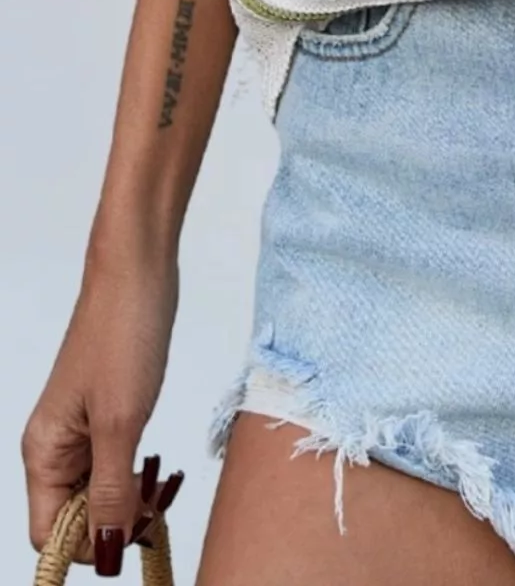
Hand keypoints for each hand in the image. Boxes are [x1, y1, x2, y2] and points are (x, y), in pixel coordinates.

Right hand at [23, 244, 181, 572]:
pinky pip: (116, 463)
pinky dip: (138, 473)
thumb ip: (112, 491)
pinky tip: (160, 467)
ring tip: (162, 483)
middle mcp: (56, 447)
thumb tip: (106, 551)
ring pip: (100, 491)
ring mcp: (82, 429)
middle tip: (158, 507)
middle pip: (76, 517)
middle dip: (116, 522)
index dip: (88, 546)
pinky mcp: (109, 412)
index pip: (49, 533)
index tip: (130, 537)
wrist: (140, 272)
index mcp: (44, 453)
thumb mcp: (121, 422)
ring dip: (131, 499)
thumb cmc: (124, 334)